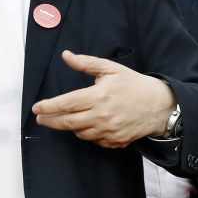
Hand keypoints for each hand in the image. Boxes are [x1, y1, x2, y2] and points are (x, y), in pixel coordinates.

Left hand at [31, 51, 174, 148]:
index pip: (66, 104)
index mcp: (98, 96)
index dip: (48, 107)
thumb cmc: (134, 85)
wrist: (160, 105)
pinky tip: (87, 125)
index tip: (36, 108)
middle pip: (67, 123)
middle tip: (41, 118)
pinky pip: (94, 140)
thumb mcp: (111, 69)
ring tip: (66, 118)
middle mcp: (102, 116)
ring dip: (69, 127)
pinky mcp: (115, 141)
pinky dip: (87, 133)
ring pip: (79, 133)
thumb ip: (86, 63)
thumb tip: (66, 56)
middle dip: (50, 121)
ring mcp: (108, 131)